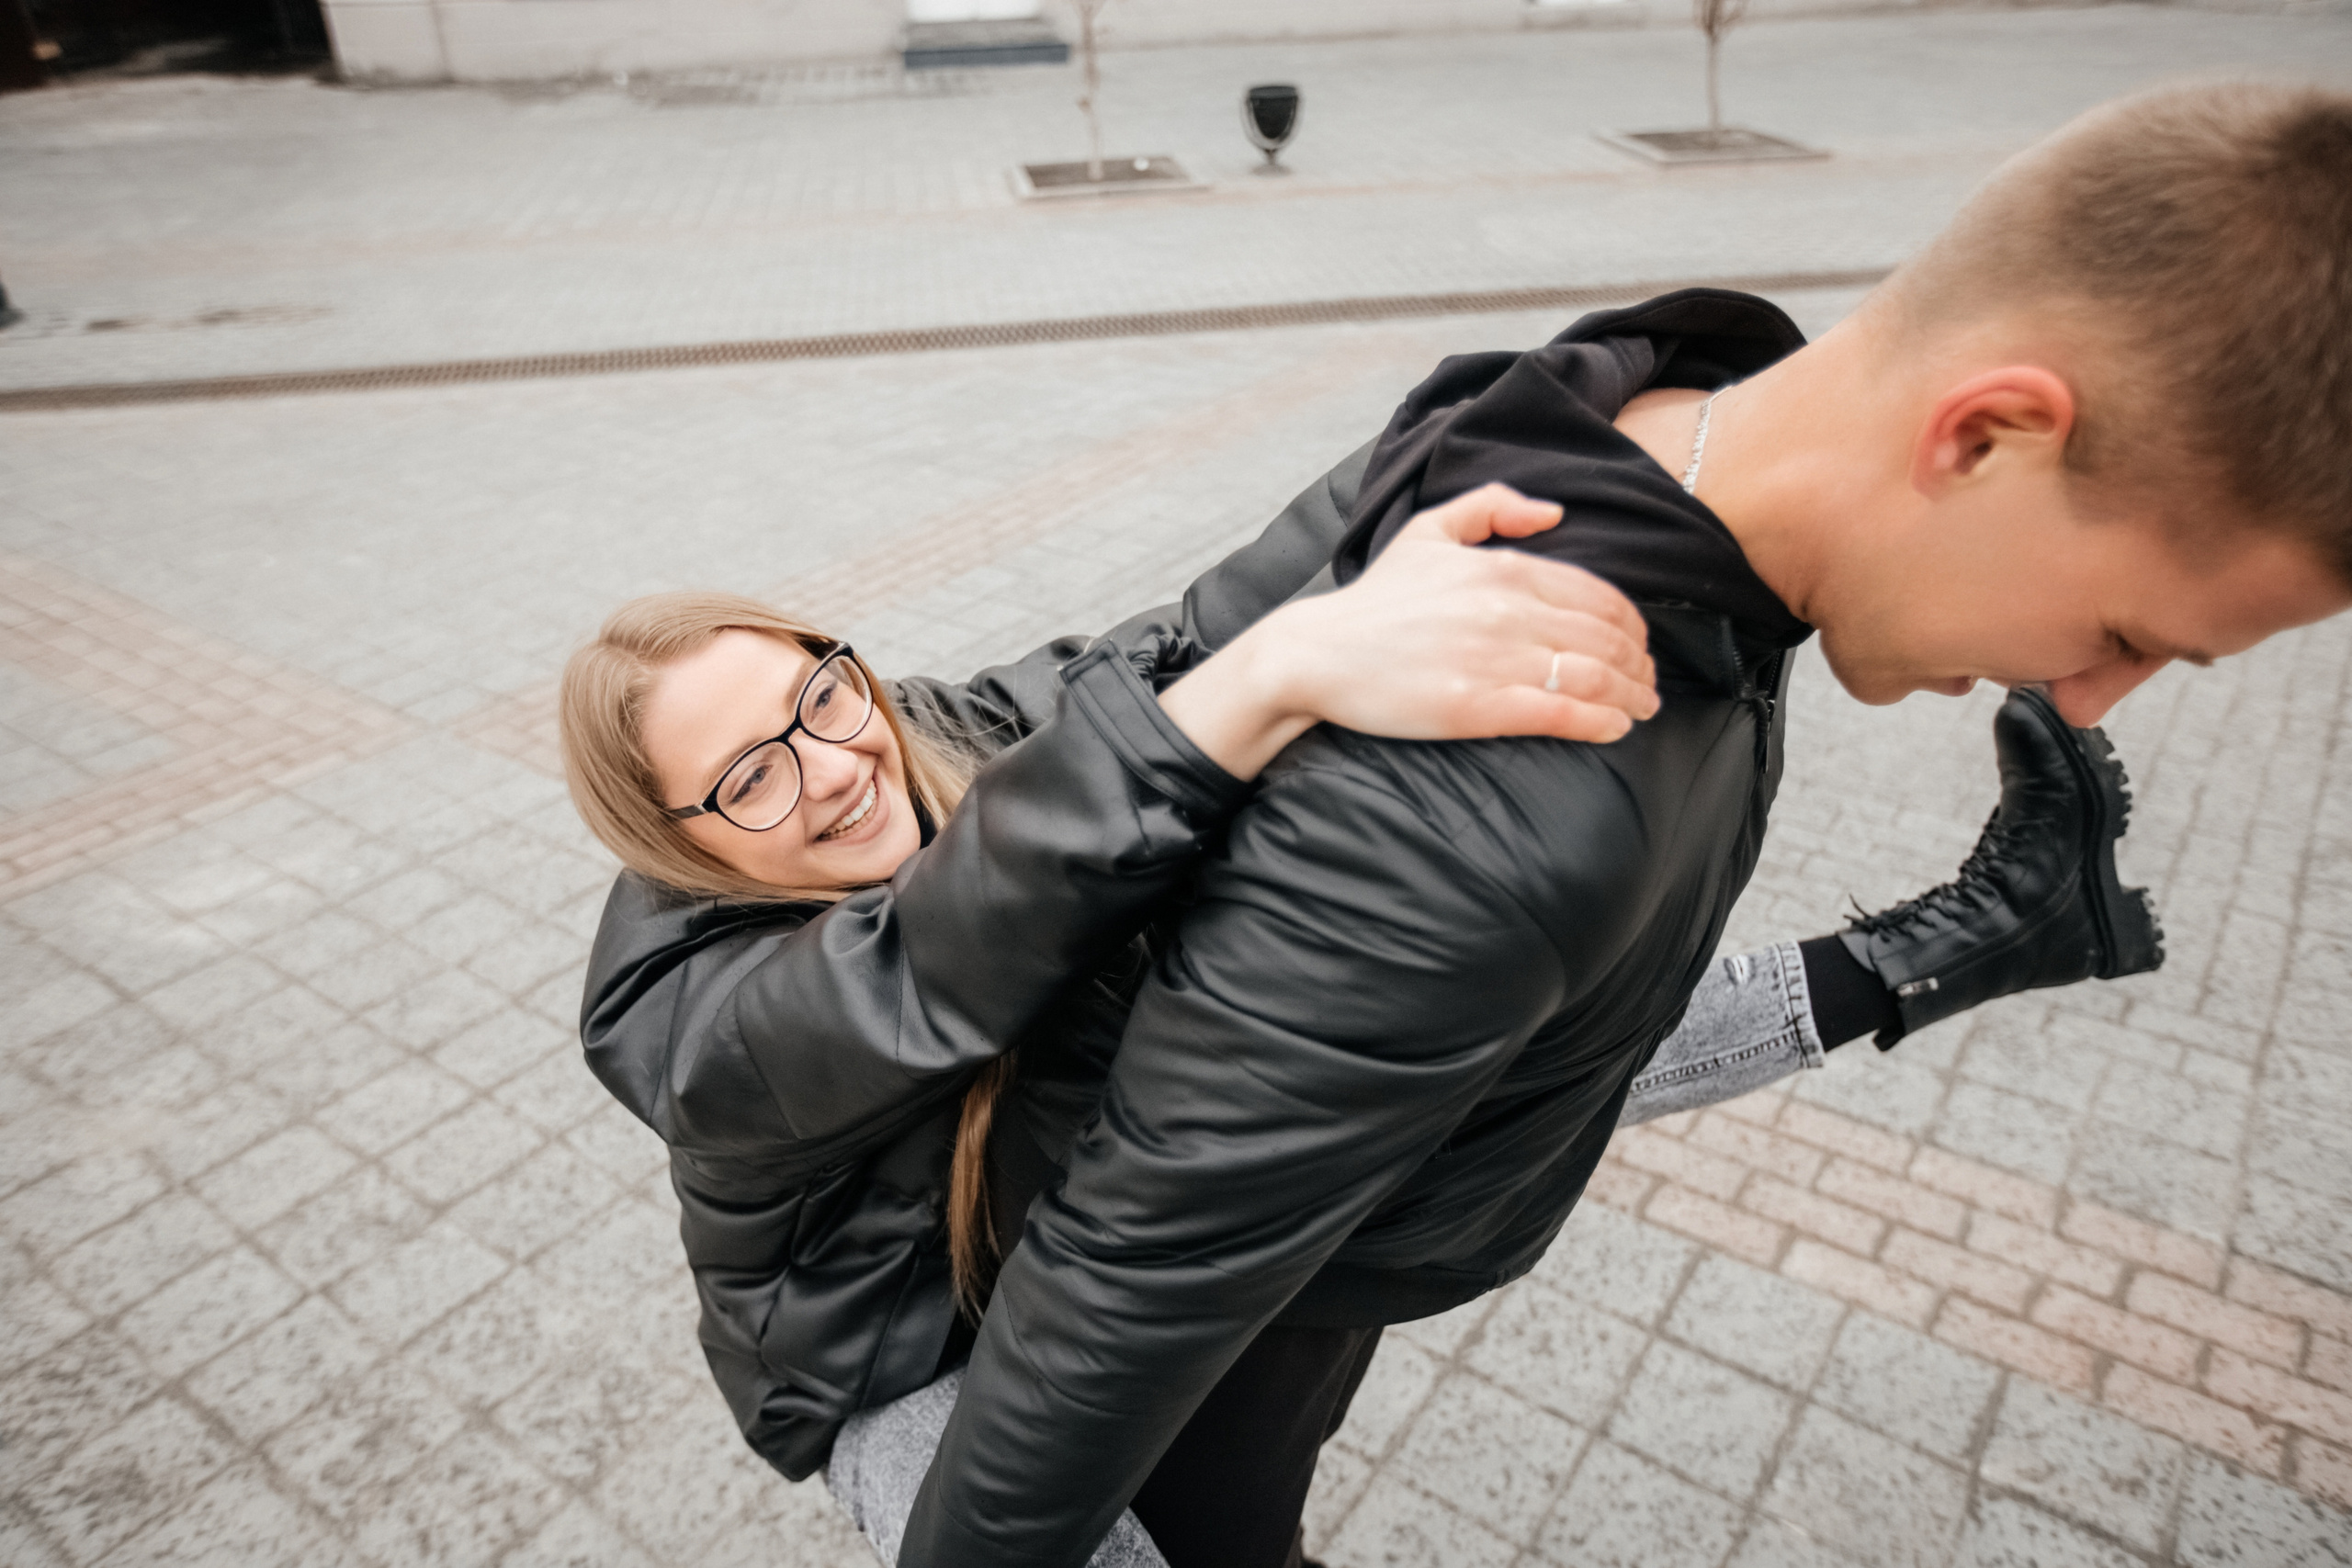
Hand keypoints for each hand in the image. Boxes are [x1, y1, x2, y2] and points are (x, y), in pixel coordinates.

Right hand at [1161, 483, 1658, 779]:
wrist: (1319, 653)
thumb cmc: (1375, 600)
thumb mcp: (1428, 531)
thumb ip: (1493, 507)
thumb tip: (1554, 513)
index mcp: (1501, 568)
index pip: (1596, 594)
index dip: (1631, 624)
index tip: (1639, 644)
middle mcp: (1507, 610)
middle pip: (1604, 638)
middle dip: (1639, 664)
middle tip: (1649, 683)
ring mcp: (1495, 659)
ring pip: (1592, 676)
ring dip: (1630, 695)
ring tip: (1641, 709)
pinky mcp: (1479, 707)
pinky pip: (1561, 712)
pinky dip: (1600, 721)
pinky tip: (1615, 727)